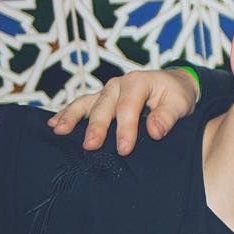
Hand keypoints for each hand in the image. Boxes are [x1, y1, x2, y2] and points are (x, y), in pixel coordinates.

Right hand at [47, 68, 199, 154]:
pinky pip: (82, 106)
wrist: (174, 85)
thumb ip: (167, 117)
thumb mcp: (179, 104)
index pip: (128, 108)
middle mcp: (118, 84)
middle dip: (97, 128)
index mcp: (137, 83)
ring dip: (72, 117)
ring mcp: (107, 91)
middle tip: (90, 147)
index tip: (124, 150)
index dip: (125, 130)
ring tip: (59, 131)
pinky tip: (54, 125)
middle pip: (104, 107)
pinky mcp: (101, 99)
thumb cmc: (177, 95)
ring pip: (86, 104)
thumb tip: (154, 132)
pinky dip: (67, 114)